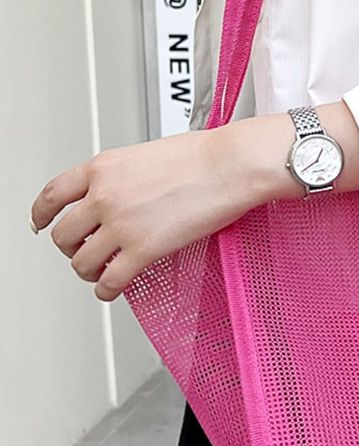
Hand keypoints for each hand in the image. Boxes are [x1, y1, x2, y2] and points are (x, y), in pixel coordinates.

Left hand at [28, 123, 294, 302]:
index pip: (52, 195)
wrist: (230, 166)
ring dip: (88, 271)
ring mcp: (121, 224)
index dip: (41, 214)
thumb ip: (122, 176)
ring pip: (81, 262)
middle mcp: (104, 196)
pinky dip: (106, 290)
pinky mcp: (142, 250)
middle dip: (71, 247)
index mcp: (102, 168)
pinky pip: (110, 281)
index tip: (42, 222)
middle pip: (63, 234)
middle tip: (83, 251)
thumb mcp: (146, 154)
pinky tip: (114, 289)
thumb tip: (119, 195)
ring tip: (101, 272)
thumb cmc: (203, 156)